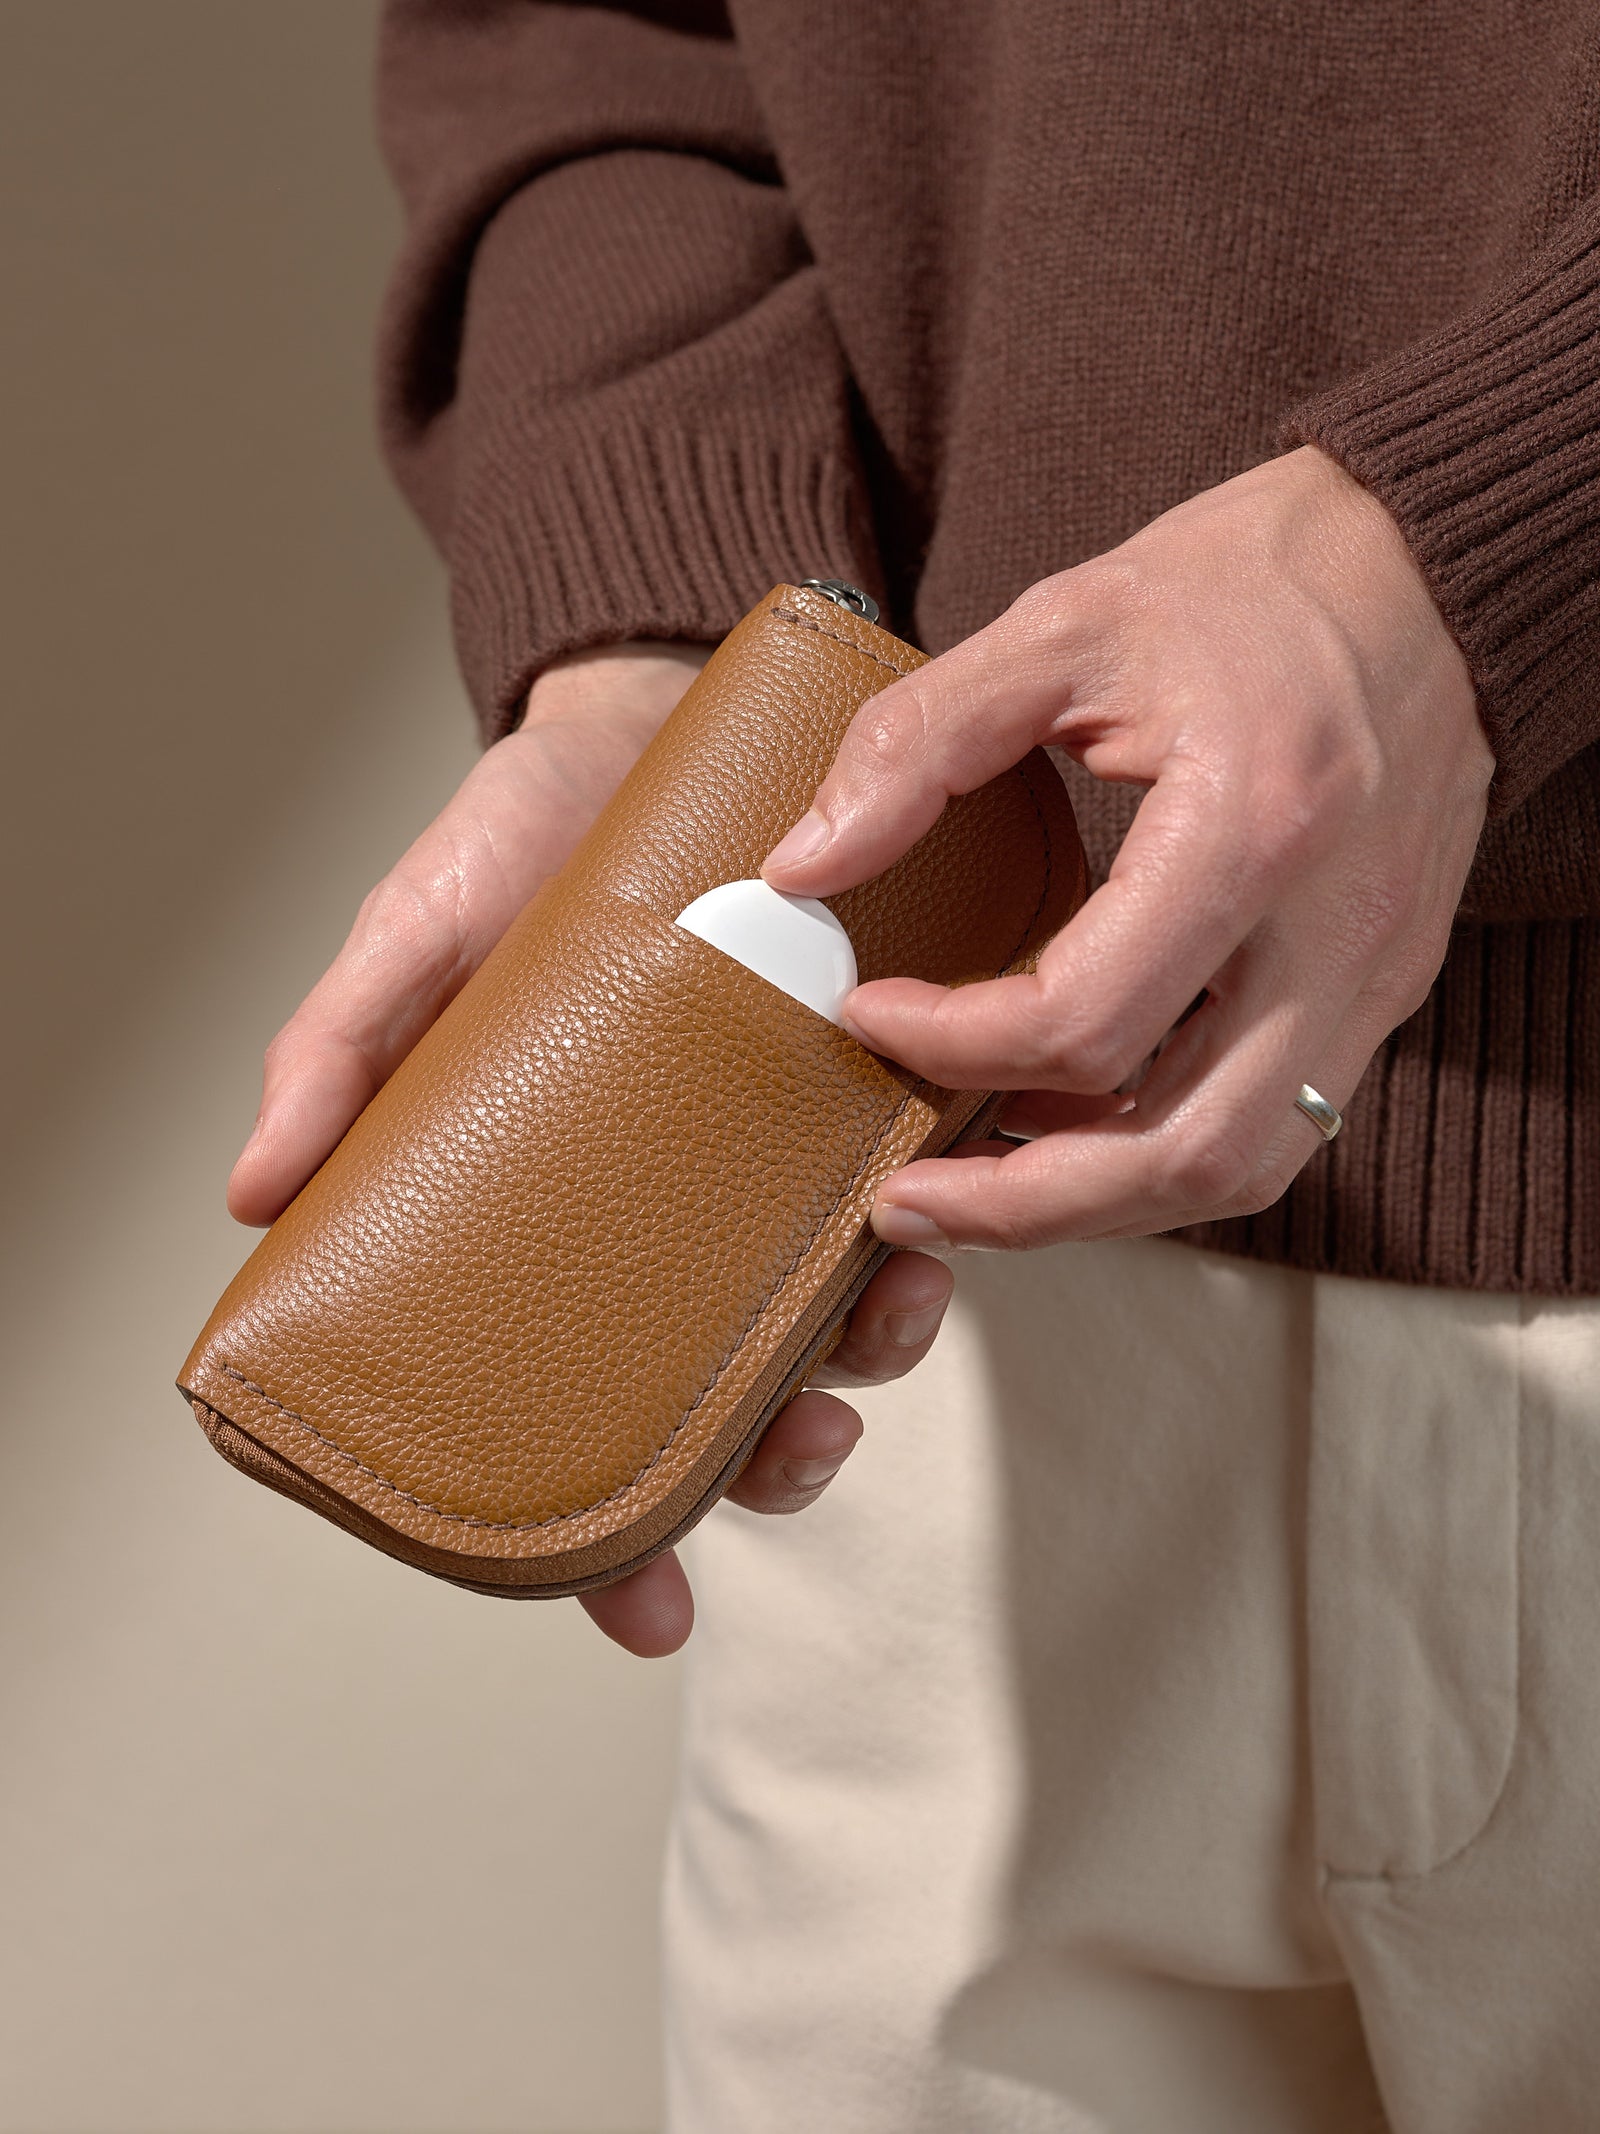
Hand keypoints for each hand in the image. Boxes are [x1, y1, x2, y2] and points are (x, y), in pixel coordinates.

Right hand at [228, 642, 953, 1656]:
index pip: (582, 1405)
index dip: (610, 1531)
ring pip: (836, 1310)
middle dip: (770, 1455)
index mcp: (567, 1214)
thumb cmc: (520, 845)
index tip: (646, 1614)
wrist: (649, 721)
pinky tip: (934, 1216)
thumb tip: (252, 1195)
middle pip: (730, 1391)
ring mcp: (782, 1158)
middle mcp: (682, 1211)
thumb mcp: (417, 942)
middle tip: (795, 1449)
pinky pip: (920, 1186)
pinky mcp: (872, 1080)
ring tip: (880, 1313)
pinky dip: (935, 1222)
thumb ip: (341, 1056)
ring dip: (864, 1349)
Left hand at [762, 446, 1493, 1250]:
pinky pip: (1276, 1123)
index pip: (1084, 1021)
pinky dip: (1160, 1149)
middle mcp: (1336, 932)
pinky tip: (1073, 1119)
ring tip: (979, 1179)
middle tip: (904, 1197)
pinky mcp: (1382, 989)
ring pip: (1239, 1168)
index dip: (950, 1043)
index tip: (868, 1009)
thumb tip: (805, 865)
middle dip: (1022, 1202)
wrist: (1428, 567)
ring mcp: (1375, 976)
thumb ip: (919, 743)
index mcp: (1254, 829)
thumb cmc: (1253, 582)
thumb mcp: (1063, 626)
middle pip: (1179, 1152)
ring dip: (1097, 1198)